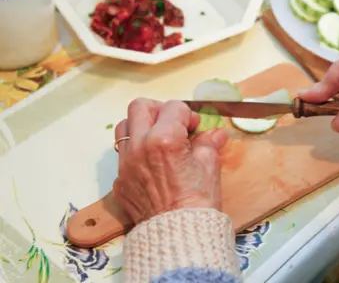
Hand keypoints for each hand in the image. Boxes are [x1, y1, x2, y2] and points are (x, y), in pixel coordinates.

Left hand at [113, 98, 228, 223]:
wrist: (179, 235)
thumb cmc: (197, 203)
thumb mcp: (209, 166)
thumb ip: (208, 144)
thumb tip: (215, 134)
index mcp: (163, 139)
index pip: (175, 107)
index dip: (189, 115)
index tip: (196, 128)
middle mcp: (139, 147)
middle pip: (141, 107)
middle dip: (160, 111)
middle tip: (174, 125)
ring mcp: (126, 164)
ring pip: (124, 127)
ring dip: (142, 127)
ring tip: (159, 140)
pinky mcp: (120, 180)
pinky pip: (123, 155)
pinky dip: (137, 152)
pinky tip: (154, 165)